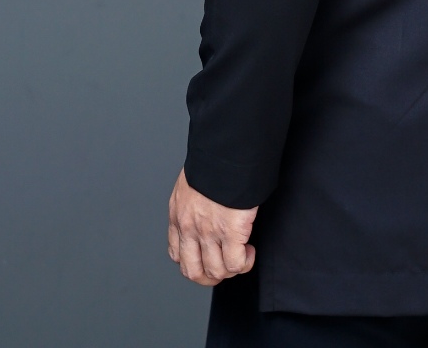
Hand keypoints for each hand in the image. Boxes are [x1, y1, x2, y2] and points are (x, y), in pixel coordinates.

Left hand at [167, 169, 257, 285]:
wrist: (227, 151)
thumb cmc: (214, 159)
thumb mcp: (193, 180)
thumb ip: (194, 199)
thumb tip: (207, 206)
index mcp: (178, 215)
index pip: (177, 254)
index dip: (195, 261)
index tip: (208, 256)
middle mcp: (189, 228)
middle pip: (193, 272)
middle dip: (210, 276)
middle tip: (225, 266)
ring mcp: (209, 232)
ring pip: (216, 272)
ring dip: (231, 269)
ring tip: (242, 254)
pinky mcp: (231, 231)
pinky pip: (235, 263)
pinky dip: (244, 263)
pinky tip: (250, 251)